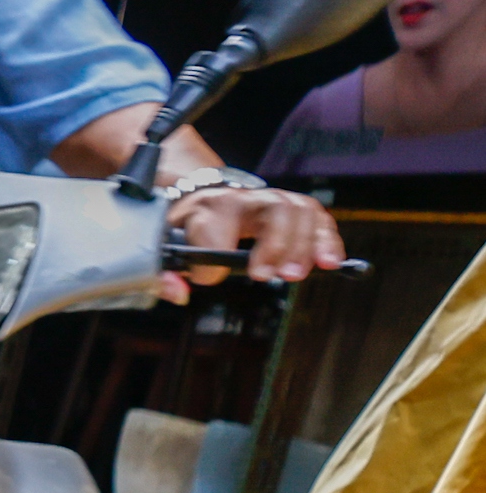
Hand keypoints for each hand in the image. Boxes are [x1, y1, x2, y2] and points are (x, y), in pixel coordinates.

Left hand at [165, 180, 342, 289]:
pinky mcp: (294, 210)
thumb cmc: (186, 227)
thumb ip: (162, 273)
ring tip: (295, 274)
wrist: (204, 200)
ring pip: (299, 211)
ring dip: (304, 244)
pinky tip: (330, 262)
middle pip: (273, 210)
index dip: (210, 261)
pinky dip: (327, 240)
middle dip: (275, 244)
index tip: (208, 278)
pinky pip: (318, 219)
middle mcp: (244, 199)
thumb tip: (178, 292)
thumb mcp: (163, 246)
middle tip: (270, 276)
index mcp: (206, 207)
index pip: (212, 231)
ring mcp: (272, 201)